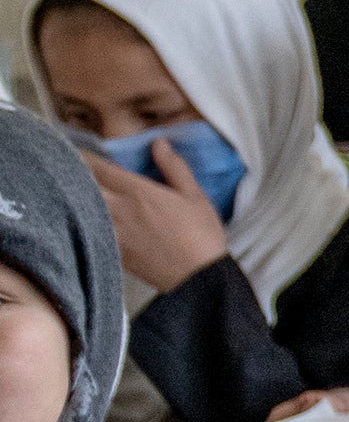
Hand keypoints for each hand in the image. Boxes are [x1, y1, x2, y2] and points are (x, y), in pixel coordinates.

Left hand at [86, 146, 230, 293]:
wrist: (197, 278)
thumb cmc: (201, 235)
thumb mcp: (195, 196)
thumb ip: (174, 167)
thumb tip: (159, 143)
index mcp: (138, 192)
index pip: (98, 167)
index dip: (84, 156)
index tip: (81, 151)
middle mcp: (118, 209)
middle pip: (83, 185)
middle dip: (76, 174)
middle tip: (74, 169)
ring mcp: (112, 231)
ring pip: (81, 207)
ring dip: (78, 197)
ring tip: (77, 191)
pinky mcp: (112, 249)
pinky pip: (89, 228)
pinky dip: (85, 219)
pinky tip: (88, 218)